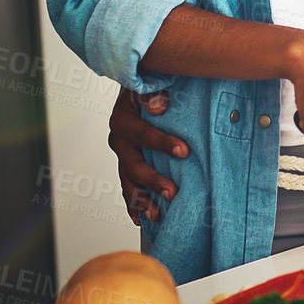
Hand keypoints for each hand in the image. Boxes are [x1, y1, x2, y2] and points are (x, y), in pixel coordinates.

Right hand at [109, 87, 185, 224]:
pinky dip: (133, 204)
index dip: (162, 143)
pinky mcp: (129, 165)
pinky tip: (141, 218)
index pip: (142, 134)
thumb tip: (158, 106)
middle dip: (153, 180)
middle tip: (172, 191)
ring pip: (129, 182)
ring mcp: (123, 155)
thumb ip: (152, 94)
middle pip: (133, 165)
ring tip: (157, 213)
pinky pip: (128, 187)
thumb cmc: (148, 87)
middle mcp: (119, 140)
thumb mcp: (148, 85)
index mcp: (123, 120)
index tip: (184, 151)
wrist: (140, 89)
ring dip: (142, 199)